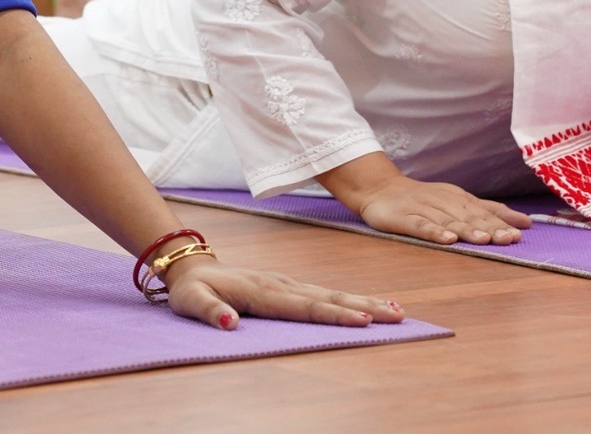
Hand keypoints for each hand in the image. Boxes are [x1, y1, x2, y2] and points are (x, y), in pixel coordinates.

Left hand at [161, 253, 402, 329]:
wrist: (192, 266)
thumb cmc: (192, 290)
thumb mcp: (192, 302)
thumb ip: (210, 313)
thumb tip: (229, 323)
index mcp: (263, 292)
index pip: (305, 306)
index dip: (334, 314)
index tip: (363, 320)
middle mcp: (282, 285)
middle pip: (329, 297)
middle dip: (365, 306)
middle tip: (398, 316)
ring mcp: (287, 284)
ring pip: (332, 293)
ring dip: (365, 301)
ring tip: (396, 311)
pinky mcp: (289, 286)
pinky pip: (325, 294)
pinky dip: (350, 299)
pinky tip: (369, 305)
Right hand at [356, 175, 531, 244]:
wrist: (378, 189)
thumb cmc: (422, 198)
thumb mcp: (456, 200)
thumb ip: (487, 211)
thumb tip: (524, 222)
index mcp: (457, 198)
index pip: (482, 210)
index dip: (501, 220)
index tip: (521, 231)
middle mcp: (443, 202)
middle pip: (469, 216)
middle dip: (490, 227)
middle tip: (509, 238)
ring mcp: (423, 209)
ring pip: (448, 220)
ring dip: (467, 230)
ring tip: (484, 239)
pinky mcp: (403, 218)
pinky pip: (420, 226)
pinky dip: (434, 232)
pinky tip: (447, 239)